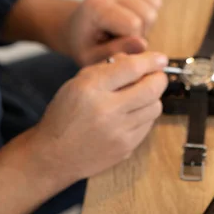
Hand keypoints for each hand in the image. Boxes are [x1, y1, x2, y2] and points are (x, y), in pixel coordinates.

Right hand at [33, 49, 168, 180]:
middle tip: (156, 75)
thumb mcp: (77, 82)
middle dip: (159, 78)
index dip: (151, 60)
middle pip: (151, 88)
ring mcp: (118, 133)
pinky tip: (132, 113)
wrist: (54, 155)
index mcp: (91, 88)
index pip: (131, 68)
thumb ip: (106, 67)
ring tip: (140, 95)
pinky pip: (148, 126)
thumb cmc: (64, 115)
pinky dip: (144, 116)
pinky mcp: (125, 148)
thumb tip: (137, 60)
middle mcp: (107, 110)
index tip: (160, 58)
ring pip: (154, 107)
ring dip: (152, 98)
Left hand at [57, 0, 162, 65]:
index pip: (135, 25)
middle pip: (149, 13)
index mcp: (96, 6)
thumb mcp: (92, 58)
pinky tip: (133, 13)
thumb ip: (117, 51)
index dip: (132, 41)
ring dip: (146, 19)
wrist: (75, 26)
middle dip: (142, 30)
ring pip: (155, 2)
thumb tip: (143, 43)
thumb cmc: (84, 44)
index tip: (117, 43)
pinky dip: (149, 6)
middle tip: (122, 35)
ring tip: (127, 25)